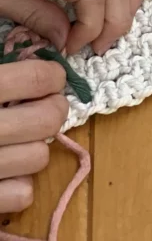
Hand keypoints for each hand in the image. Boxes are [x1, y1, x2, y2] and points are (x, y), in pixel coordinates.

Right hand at [0, 60, 66, 212]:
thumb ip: (5, 70)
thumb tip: (46, 51)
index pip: (39, 78)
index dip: (53, 76)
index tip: (51, 78)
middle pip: (50, 118)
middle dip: (51, 111)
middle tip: (39, 109)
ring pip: (40, 157)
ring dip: (33, 149)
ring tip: (15, 141)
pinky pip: (24, 193)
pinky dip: (18, 184)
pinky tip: (4, 172)